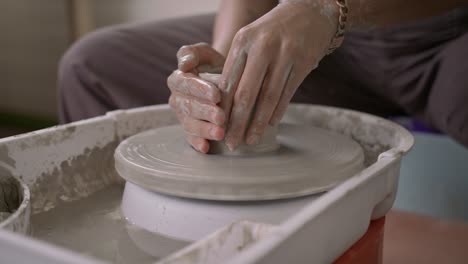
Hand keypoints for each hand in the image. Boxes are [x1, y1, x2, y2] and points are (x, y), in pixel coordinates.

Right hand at [167, 43, 226, 152]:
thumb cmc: (214, 64)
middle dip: (205, 112)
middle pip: (188, 106)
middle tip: (222, 117)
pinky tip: (206, 147)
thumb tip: (183, 64)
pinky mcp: (189, 130)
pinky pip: (190, 138)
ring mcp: (182, 116)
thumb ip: (193, 53)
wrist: (223, 79)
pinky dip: (197, 143)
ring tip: (220, 133)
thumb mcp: (205, 53)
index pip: (186, 84)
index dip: (200, 90)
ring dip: (204, 130)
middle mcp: (177, 99)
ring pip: (190, 124)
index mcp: (178, 79)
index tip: (217, 94)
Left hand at [220, 0, 337, 149]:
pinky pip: (287, 93)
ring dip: (258, 123)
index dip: (222, 109)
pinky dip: (277, 112)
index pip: (228, 82)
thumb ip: (237, 67)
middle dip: (237, 123)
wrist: (309, 13)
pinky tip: (270, 124)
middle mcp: (262, 47)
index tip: (218, 128)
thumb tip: (225, 104)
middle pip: (246, 94)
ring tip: (251, 140)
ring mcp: (285, 54)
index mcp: (243, 41)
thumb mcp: (250, 40)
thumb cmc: (272, 32)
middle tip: (232, 143)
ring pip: (268, 97)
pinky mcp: (303, 61)